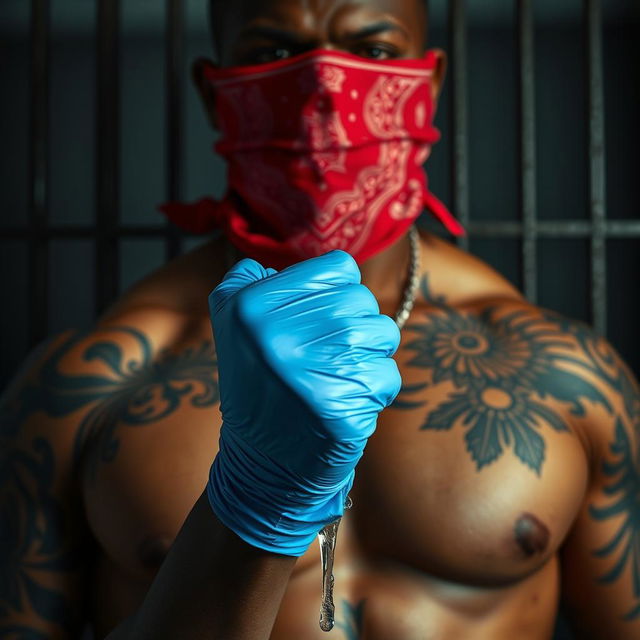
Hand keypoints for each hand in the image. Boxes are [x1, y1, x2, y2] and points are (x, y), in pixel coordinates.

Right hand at [207, 251, 400, 555]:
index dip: (337, 293)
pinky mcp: (338, 411)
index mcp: (252, 306)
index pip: (339, 268)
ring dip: (370, 355)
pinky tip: (345, 402)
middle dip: (356, 325)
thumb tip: (286, 260)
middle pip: (363, 300)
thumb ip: (251, 278)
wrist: (262, 462)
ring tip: (338, 376)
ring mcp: (310, 374)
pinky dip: (375, 389)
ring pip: (383, 334)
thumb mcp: (232, 322)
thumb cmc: (259, 383)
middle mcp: (278, 336)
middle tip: (327, 355)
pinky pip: (387, 376)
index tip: (318, 320)